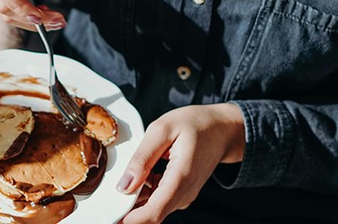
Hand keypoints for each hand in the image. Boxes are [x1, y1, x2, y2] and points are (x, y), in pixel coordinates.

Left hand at [118, 103, 244, 222]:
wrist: (222, 129)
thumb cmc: (195, 124)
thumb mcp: (162, 129)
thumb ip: (142, 158)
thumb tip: (124, 186)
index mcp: (181, 176)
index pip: (155, 211)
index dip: (132, 219)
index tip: (115, 215)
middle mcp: (185, 193)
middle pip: (152, 213)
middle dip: (130, 206)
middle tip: (120, 181)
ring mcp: (185, 196)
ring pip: (154, 208)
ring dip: (138, 196)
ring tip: (141, 166)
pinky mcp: (182, 195)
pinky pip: (159, 200)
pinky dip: (147, 190)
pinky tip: (149, 170)